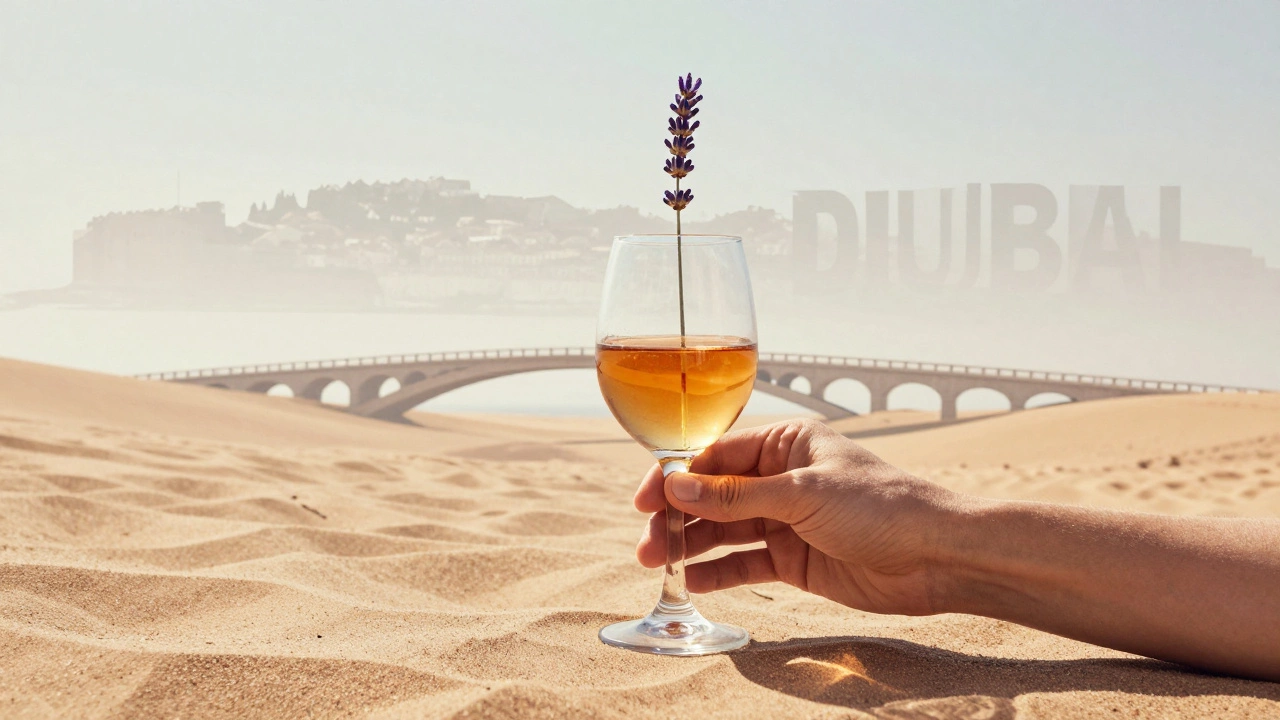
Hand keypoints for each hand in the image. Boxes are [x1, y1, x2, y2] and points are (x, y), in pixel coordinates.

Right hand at [634, 418, 958, 614]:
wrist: (937, 558)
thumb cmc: (882, 507)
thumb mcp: (803, 495)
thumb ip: (736, 496)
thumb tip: (675, 486)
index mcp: (787, 444)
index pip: (716, 454)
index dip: (677, 475)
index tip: (646, 498)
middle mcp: (783, 478)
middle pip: (714, 494)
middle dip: (678, 514)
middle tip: (647, 540)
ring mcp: (787, 520)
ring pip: (725, 529)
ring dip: (692, 544)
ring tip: (657, 561)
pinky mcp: (796, 559)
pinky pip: (747, 563)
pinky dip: (720, 571)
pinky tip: (694, 580)